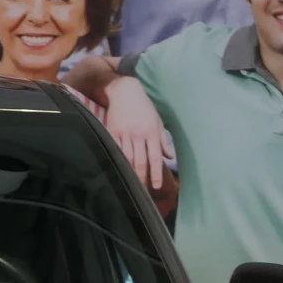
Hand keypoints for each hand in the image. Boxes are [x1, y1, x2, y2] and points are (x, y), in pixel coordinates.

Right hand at [101, 76, 168, 190]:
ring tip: (130, 185)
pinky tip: (117, 170)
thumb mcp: (157, 121)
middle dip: (142, 178)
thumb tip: (170, 157)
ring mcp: (124, 133)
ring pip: (126, 158)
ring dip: (129, 173)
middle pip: (140, 161)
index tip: (156, 187)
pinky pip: (114, 149)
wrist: (125, 91)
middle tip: (142, 191)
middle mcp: (139, 134)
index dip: (156, 174)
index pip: (155, 158)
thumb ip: (163, 141)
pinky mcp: (112, 131)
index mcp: (152, 132)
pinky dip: (116, 161)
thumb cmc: (144, 107)